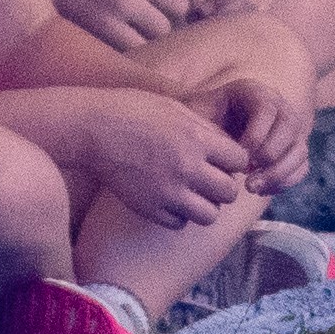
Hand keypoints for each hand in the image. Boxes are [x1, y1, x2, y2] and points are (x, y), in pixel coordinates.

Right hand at [38, 0, 204, 47]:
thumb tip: (190, 0)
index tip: (188, 5)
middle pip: (181, 7)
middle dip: (176, 16)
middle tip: (163, 21)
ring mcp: (122, 3)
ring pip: (163, 29)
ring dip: (155, 33)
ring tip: (141, 31)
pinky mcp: (104, 26)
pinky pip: (138, 45)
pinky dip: (136, 46)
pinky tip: (126, 41)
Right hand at [47, 88, 255, 227]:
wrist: (94, 128)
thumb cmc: (135, 111)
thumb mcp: (178, 110)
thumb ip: (207, 131)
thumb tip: (231, 150)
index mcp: (198, 140)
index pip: (240, 161)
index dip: (234, 161)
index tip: (223, 159)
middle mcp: (187, 168)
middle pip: (229, 193)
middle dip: (223, 186)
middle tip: (210, 179)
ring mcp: (168, 192)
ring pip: (209, 216)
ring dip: (204, 205)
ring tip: (192, 193)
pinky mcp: (149, 209)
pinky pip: (179, 223)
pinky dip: (178, 215)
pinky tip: (168, 199)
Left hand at [192, 66, 310, 190]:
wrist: (207, 131)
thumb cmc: (200, 122)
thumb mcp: (196, 115)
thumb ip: (203, 124)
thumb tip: (219, 148)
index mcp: (254, 92)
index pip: (267, 107)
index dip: (257, 134)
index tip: (239, 156)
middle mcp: (278, 106)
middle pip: (291, 126)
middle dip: (271, 155)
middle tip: (248, 176)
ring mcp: (289, 129)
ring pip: (299, 149)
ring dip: (279, 173)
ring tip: (252, 187)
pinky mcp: (293, 150)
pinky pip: (301, 167)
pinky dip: (285, 181)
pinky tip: (261, 190)